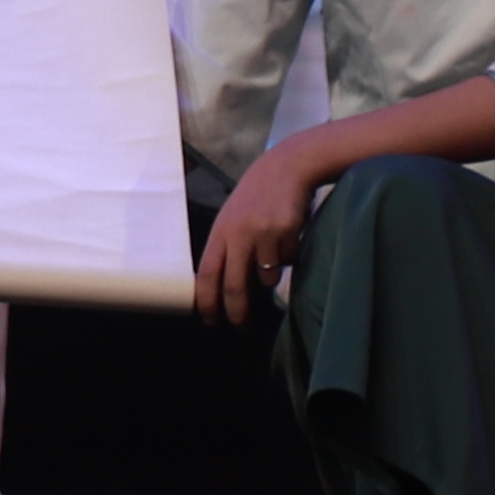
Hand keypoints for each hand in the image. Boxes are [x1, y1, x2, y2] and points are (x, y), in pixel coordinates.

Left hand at [195, 145, 325, 326]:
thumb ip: (228, 248)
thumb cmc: (257, 197)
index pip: (207, 273)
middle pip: (234, 285)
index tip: (210, 320)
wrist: (285, 168)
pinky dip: (288, 256)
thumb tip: (225, 288)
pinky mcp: (286, 232)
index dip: (207, 300)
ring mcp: (263, 234)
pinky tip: (287, 235)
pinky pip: (288, 261)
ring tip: (272, 249)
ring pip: (266, 277)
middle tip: (241, 326)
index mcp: (220, 232)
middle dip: (237, 311)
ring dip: (270, 275)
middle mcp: (238, 234)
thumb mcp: (232, 219)